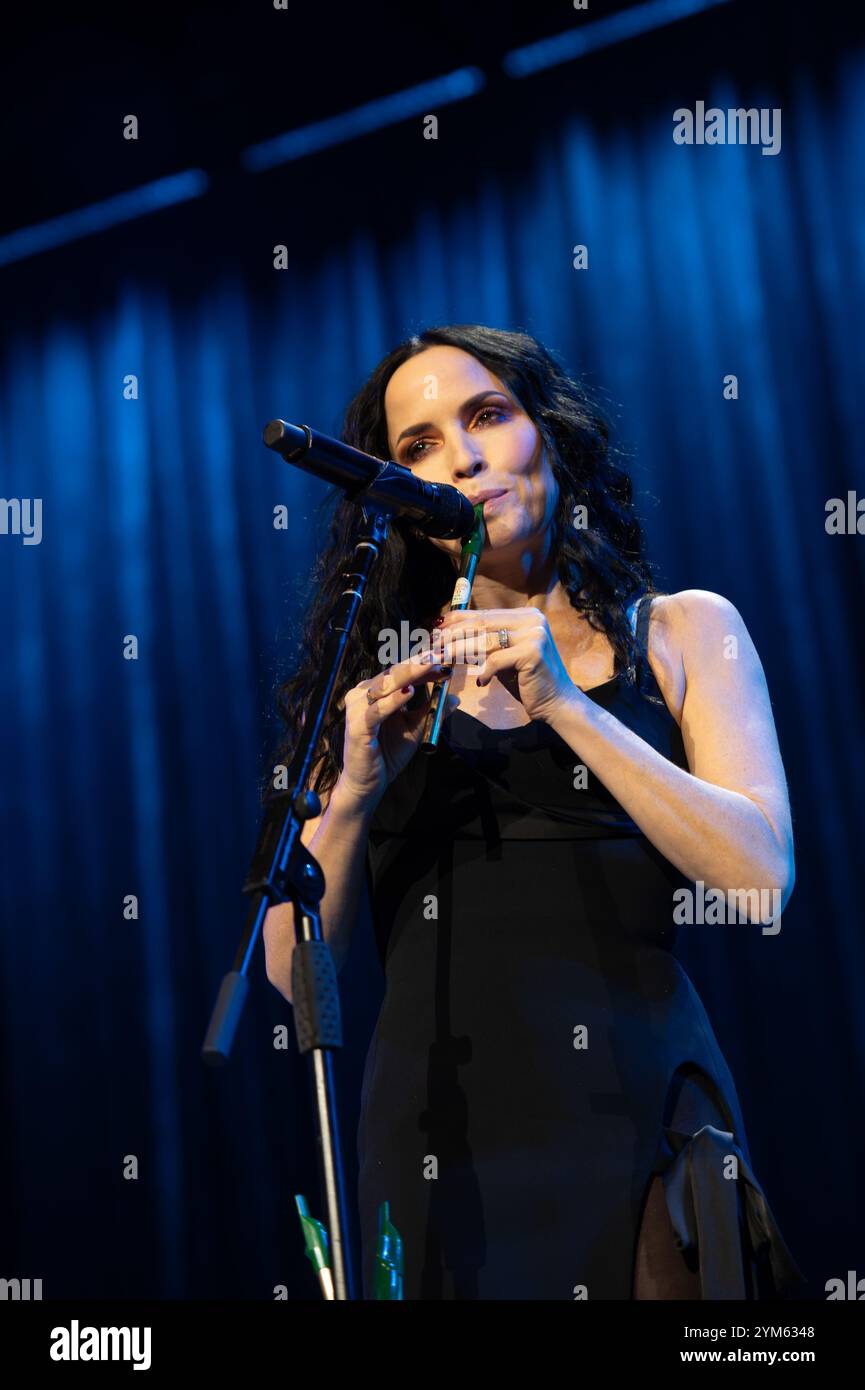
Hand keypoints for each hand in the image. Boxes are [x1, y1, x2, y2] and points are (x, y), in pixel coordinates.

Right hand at [338, 650, 455, 807]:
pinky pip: (377, 710)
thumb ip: (431, 711)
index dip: (423, 665)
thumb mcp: (416, 728)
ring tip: (430, 666)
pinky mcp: (357, 726)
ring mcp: (358, 709)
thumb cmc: (388, 754)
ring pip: (385, 686)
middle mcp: (363, 695)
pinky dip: (393, 700)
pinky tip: (410, 691)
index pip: (401, 673)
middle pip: (393, 674)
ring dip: (409, 674)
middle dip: (419, 664)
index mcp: (375, 693)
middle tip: (441, 656)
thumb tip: (455, 697)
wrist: (369, 783)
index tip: (446, 660)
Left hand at [438, 607, 577, 724]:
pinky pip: (497, 660)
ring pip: (484, 641)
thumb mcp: (504, 656)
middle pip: (481, 625)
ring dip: (458, 651)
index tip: (436, 629)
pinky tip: (481, 682)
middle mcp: (531, 619)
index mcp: (525, 616)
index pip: (483, 614)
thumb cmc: (527, 680)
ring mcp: (534, 634)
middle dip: (452, 635)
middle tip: (432, 645)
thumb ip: (485, 642)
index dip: (457, 620)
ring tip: (441, 659)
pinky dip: (485, 672)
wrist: (557, 703)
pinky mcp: (533, 652)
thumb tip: (450, 633)